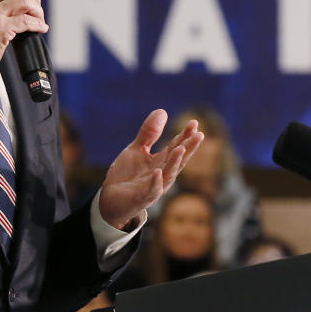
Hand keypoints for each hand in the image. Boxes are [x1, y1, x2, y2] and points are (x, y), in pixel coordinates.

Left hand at [99, 109, 204, 229]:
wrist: (110, 200)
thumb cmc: (127, 175)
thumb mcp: (137, 149)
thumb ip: (149, 133)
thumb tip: (163, 111)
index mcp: (162, 161)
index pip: (177, 146)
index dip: (185, 135)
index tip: (194, 123)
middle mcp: (162, 174)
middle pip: (178, 159)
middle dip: (189, 148)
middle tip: (199, 135)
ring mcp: (154, 187)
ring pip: (168, 174)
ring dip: (175, 162)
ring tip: (181, 148)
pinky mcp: (142, 198)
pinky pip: (151, 190)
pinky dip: (156, 182)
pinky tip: (158, 172)